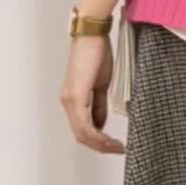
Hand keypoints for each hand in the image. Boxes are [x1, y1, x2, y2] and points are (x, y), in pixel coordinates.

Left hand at [60, 36, 124, 155]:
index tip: (115, 146)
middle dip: (101, 147)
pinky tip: (109, 138)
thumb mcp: (101, 85)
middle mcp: (67, 102)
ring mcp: (70, 100)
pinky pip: (84, 124)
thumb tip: (101, 124)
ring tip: (117, 147)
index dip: (98, 142)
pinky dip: (97, 135)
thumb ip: (99, 106)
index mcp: (73, 100)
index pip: (82, 130)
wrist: (92, 34)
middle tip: (118, 150)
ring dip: (100, 144)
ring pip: (82, 133)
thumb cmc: (96, 53)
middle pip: (81, 136)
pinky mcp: (76, 96)